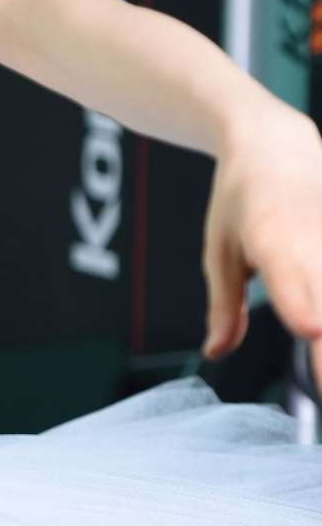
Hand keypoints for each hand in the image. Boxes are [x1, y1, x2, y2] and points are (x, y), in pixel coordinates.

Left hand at [199, 106, 321, 394]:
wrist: (277, 146)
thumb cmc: (239, 201)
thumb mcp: (219, 251)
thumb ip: (224, 307)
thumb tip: (215, 354)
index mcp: (274, 242)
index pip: (294, 283)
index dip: (305, 311)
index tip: (311, 331)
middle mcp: (317, 243)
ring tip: (321, 379)